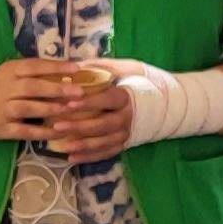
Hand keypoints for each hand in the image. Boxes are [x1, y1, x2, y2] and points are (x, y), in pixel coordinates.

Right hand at [0, 58, 89, 144]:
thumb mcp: (5, 74)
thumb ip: (29, 73)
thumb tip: (64, 71)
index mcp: (7, 72)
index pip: (34, 66)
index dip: (55, 67)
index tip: (77, 68)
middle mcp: (4, 89)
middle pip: (33, 87)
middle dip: (57, 89)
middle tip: (80, 91)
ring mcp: (1, 110)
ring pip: (28, 108)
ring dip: (50, 108)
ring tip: (71, 109)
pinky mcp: (1, 129)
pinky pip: (24, 131)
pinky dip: (42, 132)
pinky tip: (59, 132)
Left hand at [43, 58, 158, 160]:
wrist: (165, 103)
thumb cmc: (139, 82)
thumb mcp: (126, 69)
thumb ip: (102, 67)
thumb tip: (75, 65)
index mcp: (127, 97)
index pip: (107, 100)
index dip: (89, 103)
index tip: (69, 103)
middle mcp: (128, 117)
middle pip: (103, 125)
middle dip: (79, 126)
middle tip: (57, 126)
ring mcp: (127, 133)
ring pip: (104, 142)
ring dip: (83, 145)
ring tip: (62, 146)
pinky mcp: (125, 144)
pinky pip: (107, 153)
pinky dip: (90, 157)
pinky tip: (72, 158)